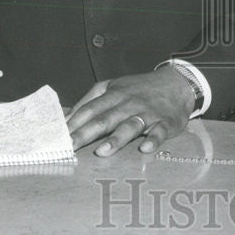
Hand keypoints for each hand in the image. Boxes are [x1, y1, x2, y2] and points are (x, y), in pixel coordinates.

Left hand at [66, 67, 194, 156]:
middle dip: (86, 133)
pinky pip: (159, 132)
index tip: (57, 137)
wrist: (177, 83)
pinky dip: (153, 140)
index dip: (73, 123)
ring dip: (116, 138)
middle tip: (69, 147)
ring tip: (102, 151)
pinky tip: (145, 148)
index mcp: (114, 94)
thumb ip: (90, 100)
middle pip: (105, 119)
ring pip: (130, 126)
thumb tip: (65, 117)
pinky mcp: (165, 122)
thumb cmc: (139, 89)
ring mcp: (147, 113)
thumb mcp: (114, 87)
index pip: (90, 109)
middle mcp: (129, 104)